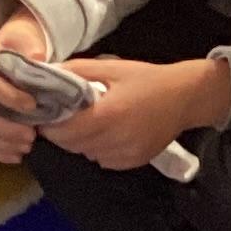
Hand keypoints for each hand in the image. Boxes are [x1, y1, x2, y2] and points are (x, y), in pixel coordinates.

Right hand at [0, 7, 54, 161]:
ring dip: (4, 144)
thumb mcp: (25, 38)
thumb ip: (30, 45)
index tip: (32, 105)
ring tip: (28, 146)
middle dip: (6, 128)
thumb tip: (37, 56)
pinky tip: (17, 156)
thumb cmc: (20, 46)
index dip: (8, 96)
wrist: (13, 55)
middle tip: (31, 136)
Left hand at [43, 54, 227, 170]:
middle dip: (62, 134)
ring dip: (80, 142)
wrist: (185, 98)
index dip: (50, 125)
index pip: (66, 130)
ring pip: (87, 154)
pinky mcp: (134, 162)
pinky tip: (106, 133)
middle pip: (73, 145)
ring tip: (86, 123)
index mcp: (109, 114)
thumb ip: (78, 71)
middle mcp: (117, 139)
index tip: (45, 115)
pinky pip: (103, 160)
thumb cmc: (147, 79)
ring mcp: (126, 154)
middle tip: (61, 118)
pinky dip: (98, 149)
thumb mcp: (112, 68)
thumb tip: (48, 73)